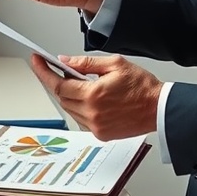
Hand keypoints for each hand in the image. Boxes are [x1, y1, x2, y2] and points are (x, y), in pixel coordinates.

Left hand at [30, 53, 161, 139]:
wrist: (159, 108)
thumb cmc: (142, 86)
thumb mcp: (115, 64)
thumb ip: (87, 63)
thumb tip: (66, 61)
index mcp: (94, 95)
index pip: (58, 84)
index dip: (44, 72)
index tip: (37, 62)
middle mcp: (92, 113)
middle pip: (62, 97)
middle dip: (59, 82)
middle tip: (63, 70)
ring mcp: (95, 126)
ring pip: (70, 109)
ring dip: (70, 95)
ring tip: (82, 84)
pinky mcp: (100, 134)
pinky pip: (81, 119)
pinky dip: (80, 107)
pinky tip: (91, 98)